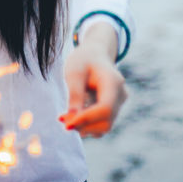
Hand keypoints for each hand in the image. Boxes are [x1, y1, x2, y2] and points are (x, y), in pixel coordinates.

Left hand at [59, 22, 126, 137]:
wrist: (95, 54)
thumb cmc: (83, 60)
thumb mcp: (74, 72)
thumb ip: (74, 95)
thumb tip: (71, 122)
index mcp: (113, 82)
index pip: (105, 109)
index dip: (86, 119)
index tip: (66, 124)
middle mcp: (121, 95)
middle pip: (106, 122)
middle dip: (83, 125)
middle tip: (61, 119)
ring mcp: (119, 104)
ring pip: (104, 127)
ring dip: (83, 127)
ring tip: (64, 117)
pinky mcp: (113, 110)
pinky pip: (101, 123)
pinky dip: (86, 124)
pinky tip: (71, 116)